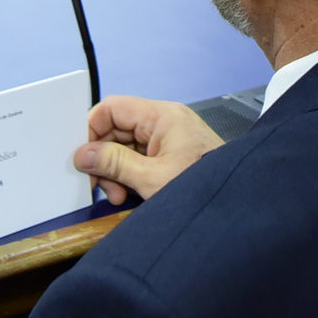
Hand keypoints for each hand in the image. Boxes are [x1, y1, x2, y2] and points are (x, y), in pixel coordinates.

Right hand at [74, 96, 223, 205]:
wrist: (236, 208)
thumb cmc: (203, 186)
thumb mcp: (152, 179)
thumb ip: (115, 164)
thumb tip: (84, 155)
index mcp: (162, 116)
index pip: (112, 108)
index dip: (91, 130)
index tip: (82, 155)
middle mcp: (164, 122)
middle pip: (116, 129)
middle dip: (103, 157)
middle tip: (99, 184)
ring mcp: (168, 138)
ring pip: (125, 146)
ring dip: (115, 170)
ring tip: (117, 194)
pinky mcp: (170, 154)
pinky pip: (138, 158)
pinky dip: (128, 175)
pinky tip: (128, 194)